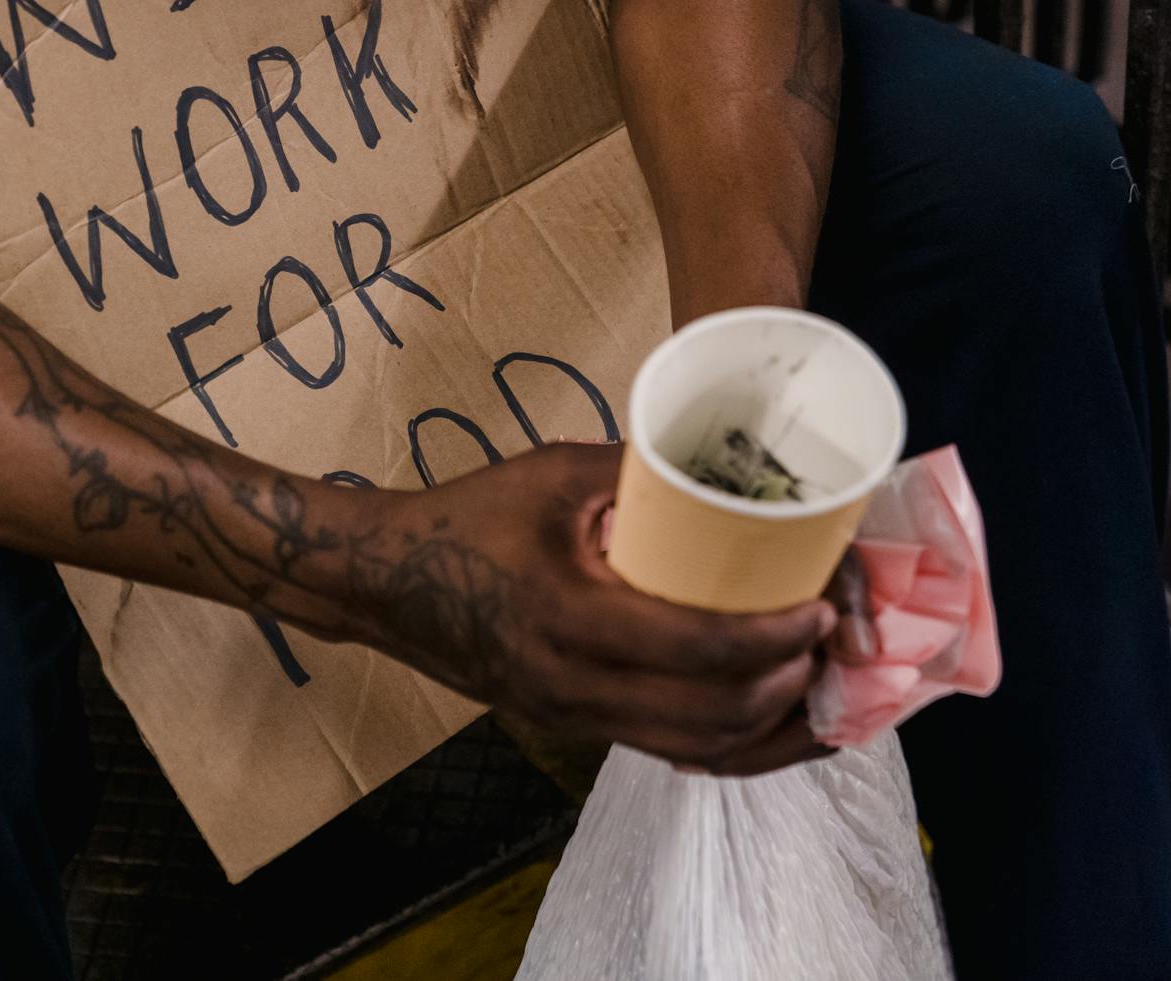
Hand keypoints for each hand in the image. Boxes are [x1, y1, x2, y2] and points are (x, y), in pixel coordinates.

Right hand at [341, 442, 837, 775]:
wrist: (389, 583)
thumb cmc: (467, 519)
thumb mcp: (553, 474)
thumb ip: (642, 472)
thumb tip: (734, 468)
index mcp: (568, 616)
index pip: (697, 649)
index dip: (774, 638)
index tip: (821, 609)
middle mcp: (572, 685)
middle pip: (712, 716)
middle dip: (789, 688)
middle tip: (832, 644)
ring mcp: (573, 717)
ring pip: (697, 751)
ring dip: (770, 729)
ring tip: (820, 688)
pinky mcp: (575, 729)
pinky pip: (669, 752)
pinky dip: (729, 743)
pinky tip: (769, 719)